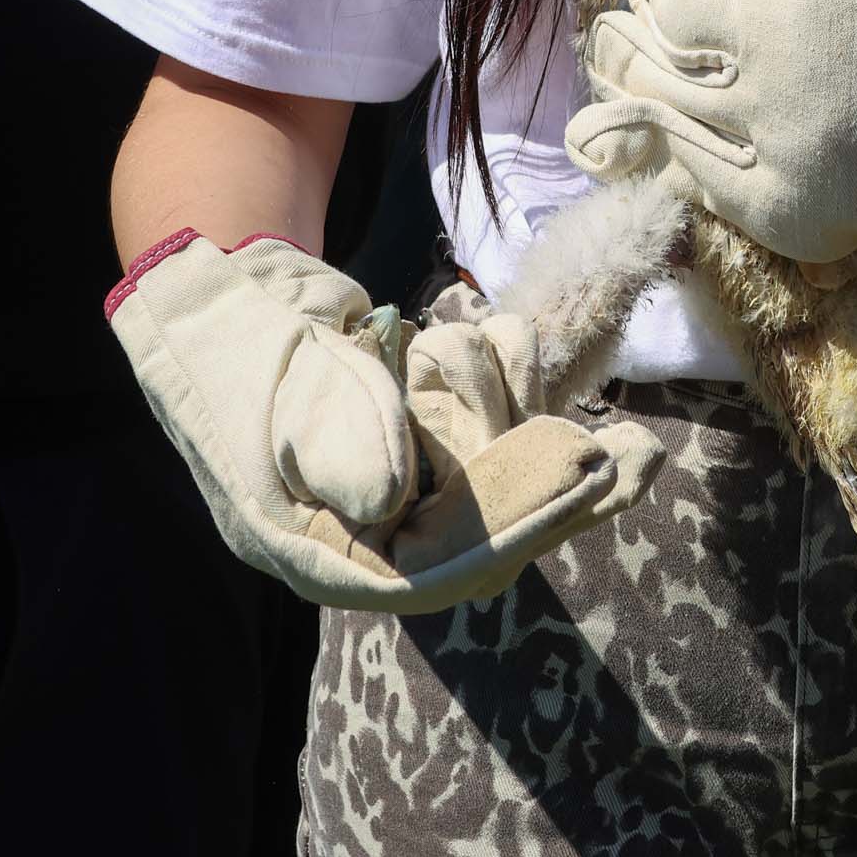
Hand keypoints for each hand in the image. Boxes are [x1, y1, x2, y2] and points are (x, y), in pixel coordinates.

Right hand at [108, 234, 659, 613]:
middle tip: (638, 457)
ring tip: (616, 417)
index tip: (580, 477)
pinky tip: (549, 367)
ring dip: (545, 442)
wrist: (218, 287)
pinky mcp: (416, 451)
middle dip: (558, 496)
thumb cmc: (234, 340)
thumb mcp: (279, 385)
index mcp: (315, 550)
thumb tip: (392, 502)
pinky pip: (486, 451)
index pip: (426, 569)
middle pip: (478, 540)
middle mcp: (362, 537)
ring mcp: (392, 494)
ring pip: (494, 491)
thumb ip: (338, 438)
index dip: (510, 526)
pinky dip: (520, 408)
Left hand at [563, 0, 856, 264]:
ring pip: (651, 105)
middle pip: (636, 16)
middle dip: (657, 15)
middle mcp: (759, 27)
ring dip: (673, 93)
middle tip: (695, 23)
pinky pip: (701, 182)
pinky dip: (720, 164)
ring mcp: (768, 125)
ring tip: (725, 86)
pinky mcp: (787, 207)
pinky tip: (766, 144)